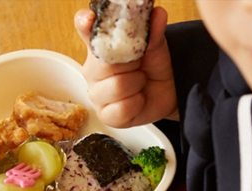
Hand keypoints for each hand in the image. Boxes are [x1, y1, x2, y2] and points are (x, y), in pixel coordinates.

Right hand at [75, 7, 177, 127]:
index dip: (85, 23)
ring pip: (117, 86)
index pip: (85, 28)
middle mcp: (92, 69)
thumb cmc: (154, 66)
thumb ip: (153, 32)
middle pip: (104, 63)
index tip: (89, 19)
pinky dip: (138, 103)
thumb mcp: (156, 46)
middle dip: (130, 63)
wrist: (167, 92)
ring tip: (140, 82)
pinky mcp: (106, 114)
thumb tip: (158, 14)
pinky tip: (138, 99)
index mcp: (99, 46)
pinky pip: (122, 108)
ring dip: (137, 84)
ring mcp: (97, 93)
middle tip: (139, 64)